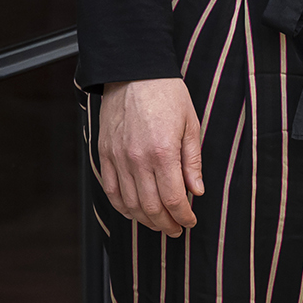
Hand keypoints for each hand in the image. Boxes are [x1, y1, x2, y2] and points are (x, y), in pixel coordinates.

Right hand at [96, 77, 204, 235]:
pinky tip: (134, 212)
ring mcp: (117, 159)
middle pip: (150, 207)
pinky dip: (122, 207)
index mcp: (163, 152)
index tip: (190, 222)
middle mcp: (137, 160)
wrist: (133, 73)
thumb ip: (192, 161)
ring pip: (129, 204)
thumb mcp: (190, 124)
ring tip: (159, 223)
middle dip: (166, 223)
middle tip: (177, 229)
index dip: (183, 215)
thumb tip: (197, 191)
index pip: (174, 198)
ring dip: (145, 220)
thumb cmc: (167, 94)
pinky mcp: (104, 155)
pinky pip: (111, 191)